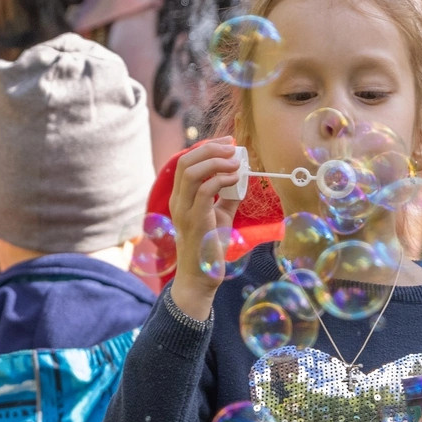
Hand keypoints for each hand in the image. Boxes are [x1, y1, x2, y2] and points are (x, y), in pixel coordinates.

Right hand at [167, 138, 245, 321]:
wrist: (201, 278)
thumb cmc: (210, 248)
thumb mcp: (221, 217)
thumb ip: (229, 197)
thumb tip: (243, 178)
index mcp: (180, 198)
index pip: (185, 162)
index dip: (205, 148)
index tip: (227, 144)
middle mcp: (177, 201)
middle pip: (185, 161)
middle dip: (210, 149)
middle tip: (232, 147)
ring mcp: (183, 211)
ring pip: (191, 172)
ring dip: (215, 161)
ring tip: (235, 161)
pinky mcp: (195, 221)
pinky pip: (204, 191)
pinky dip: (221, 179)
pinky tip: (236, 178)